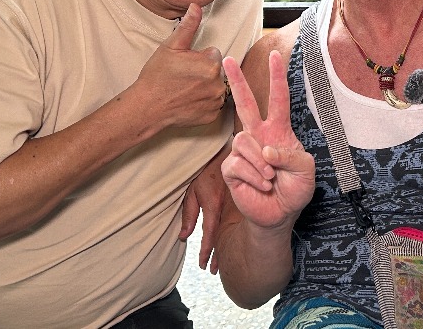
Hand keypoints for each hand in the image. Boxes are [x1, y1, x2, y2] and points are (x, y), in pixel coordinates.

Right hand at [131, 3, 228, 128]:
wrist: (147, 107)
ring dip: (205, 86)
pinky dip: (203, 102)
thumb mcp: (170, 46)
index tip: (184, 64)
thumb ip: (188, 26)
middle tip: (183, 76)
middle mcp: (218, 84)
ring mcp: (215, 102)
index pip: (213, 53)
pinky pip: (212, 104)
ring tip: (184, 88)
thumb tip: (196, 6)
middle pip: (216, 70)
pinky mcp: (211, 116)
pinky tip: (188, 100)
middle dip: (203, 71)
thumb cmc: (156, 76)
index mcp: (211, 64)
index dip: (198, 57)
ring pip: (215, 87)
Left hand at [180, 144, 229, 272]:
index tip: (204, 266)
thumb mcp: (191, 190)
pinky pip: (235, 221)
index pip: (209, 236)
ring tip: (222, 263)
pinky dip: (233, 233)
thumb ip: (188, 214)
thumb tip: (184, 237)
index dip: (207, 252)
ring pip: (230, 231)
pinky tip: (232, 241)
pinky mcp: (238, 201)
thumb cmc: (203, 169)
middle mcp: (225, 209)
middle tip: (214, 271)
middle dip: (218, 256)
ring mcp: (234, 205)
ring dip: (226, 247)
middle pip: (222, 238)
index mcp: (213, 206)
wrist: (223, 152)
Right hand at [221, 51, 314, 230]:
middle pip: (244, 103)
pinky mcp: (231, 169)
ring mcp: (243, 151)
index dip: (276, 78)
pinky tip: (262, 185)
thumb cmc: (295, 189)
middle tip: (227, 59)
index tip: (275, 56)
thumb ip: (292, 155)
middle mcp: (258, 136)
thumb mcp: (306, 170)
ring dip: (261, 163)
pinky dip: (254, 176)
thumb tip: (266, 149)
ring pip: (242, 140)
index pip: (278, 99)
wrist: (280, 214)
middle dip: (236, 81)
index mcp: (278, 131)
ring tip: (271, 177)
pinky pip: (238, 164)